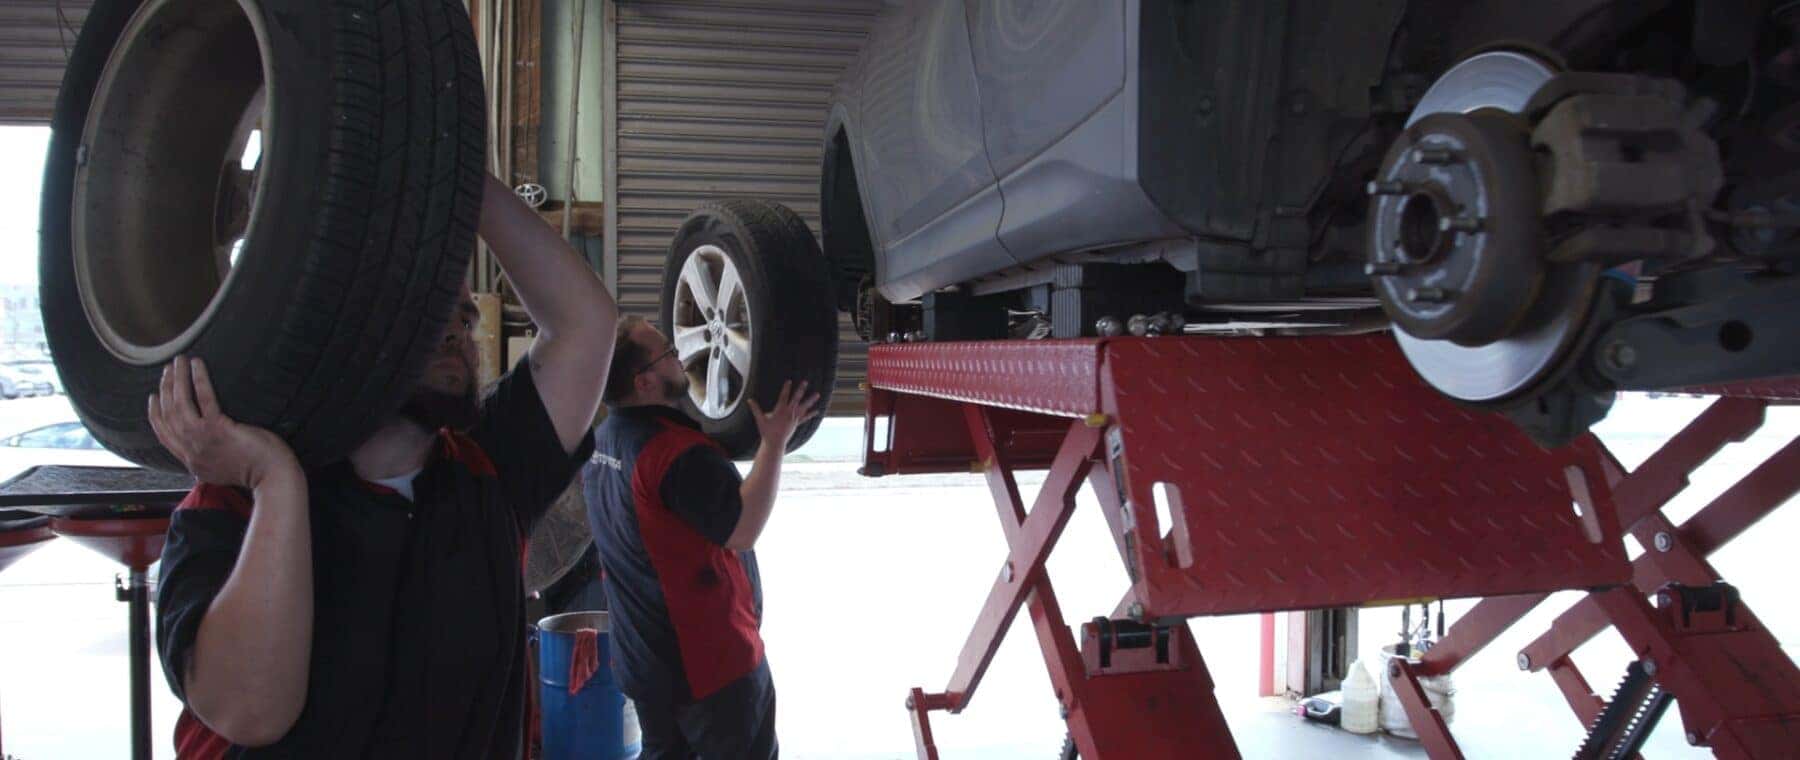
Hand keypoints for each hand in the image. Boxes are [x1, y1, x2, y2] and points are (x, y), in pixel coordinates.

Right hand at [148, 356, 299, 488]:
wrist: (272, 478)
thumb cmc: (255, 470)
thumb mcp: (220, 469)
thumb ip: (207, 456)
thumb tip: (204, 443)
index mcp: (191, 461)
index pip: (163, 435)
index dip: (156, 414)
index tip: (153, 397)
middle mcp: (192, 451)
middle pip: (169, 415)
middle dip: (165, 390)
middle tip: (167, 371)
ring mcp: (203, 440)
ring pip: (180, 404)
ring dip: (177, 380)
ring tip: (179, 362)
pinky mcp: (220, 429)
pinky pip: (205, 398)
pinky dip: (198, 379)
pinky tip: (197, 365)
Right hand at [747, 380, 820, 450]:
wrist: (775, 443)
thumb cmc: (766, 431)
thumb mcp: (760, 419)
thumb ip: (755, 409)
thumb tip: (749, 400)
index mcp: (780, 410)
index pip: (783, 396)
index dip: (786, 388)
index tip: (789, 381)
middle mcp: (789, 413)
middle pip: (796, 399)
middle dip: (801, 390)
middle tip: (805, 382)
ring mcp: (794, 418)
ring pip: (804, 407)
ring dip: (811, 400)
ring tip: (817, 394)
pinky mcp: (797, 423)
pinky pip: (805, 417)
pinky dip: (811, 413)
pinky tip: (817, 410)